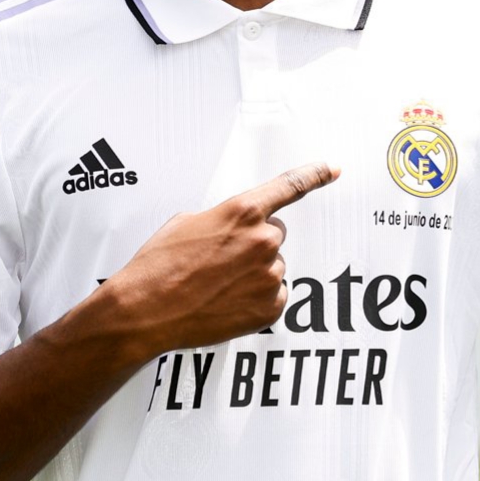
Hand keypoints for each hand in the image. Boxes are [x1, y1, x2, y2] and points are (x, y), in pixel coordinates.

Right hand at [113, 162, 339, 354]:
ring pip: (271, 267)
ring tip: (216, 285)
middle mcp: (263, 239)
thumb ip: (223, 218)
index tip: (333, 169)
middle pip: (274, 234)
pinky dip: (254, 299)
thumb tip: (233, 228)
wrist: (146, 311)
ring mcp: (269, 274)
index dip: (314, 175)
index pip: (289, 186)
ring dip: (252, 273)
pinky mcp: (270, 307)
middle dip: (253, 243)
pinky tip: (226, 302)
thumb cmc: (159, 265)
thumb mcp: (187, 222)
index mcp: (242, 211)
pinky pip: (273, 296)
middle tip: (220, 260)